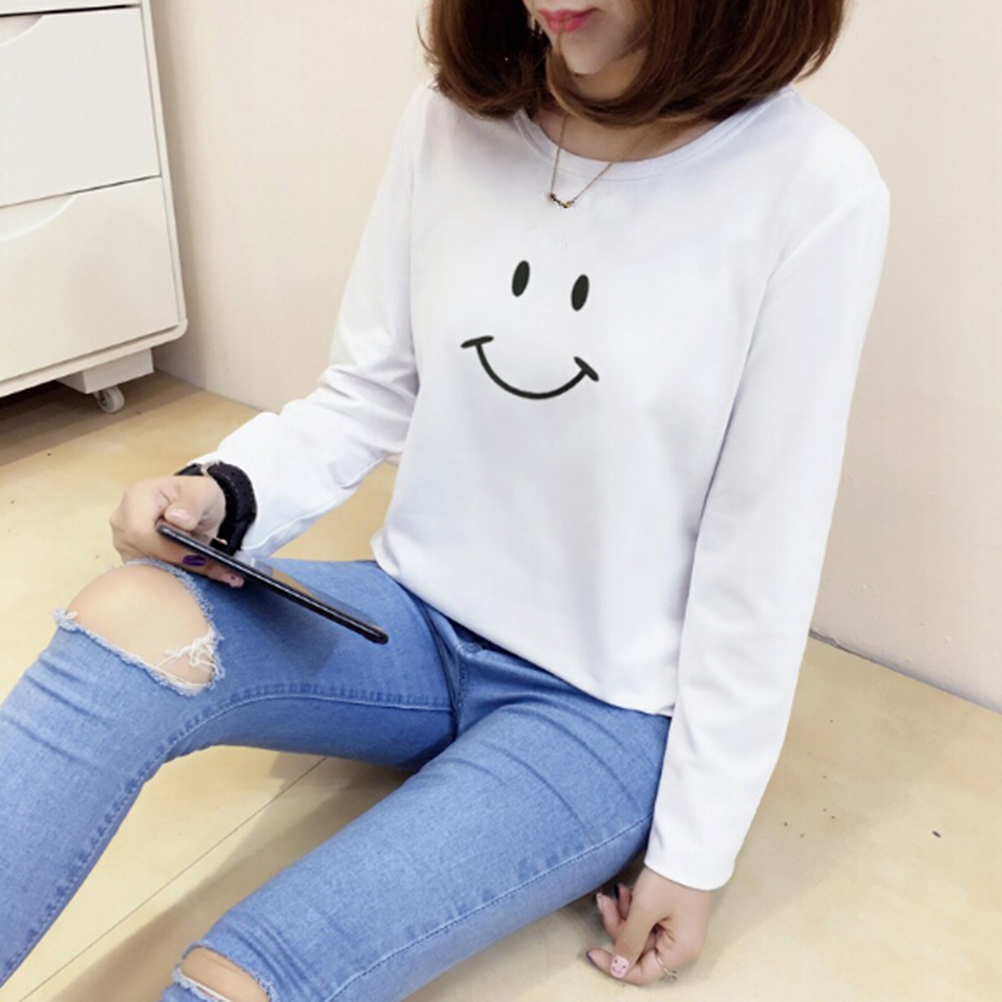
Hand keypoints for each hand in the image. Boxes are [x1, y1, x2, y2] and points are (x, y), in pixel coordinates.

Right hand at [110, 474, 240, 586]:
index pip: (139, 532)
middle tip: (201, 561)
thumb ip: (192, 504)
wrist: (194, 506)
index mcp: (136, 497)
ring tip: (199, 562)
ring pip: (144, 566)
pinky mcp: (130, 557)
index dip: (166, 548)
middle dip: (173, 561)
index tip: (192, 553)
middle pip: (141, 552)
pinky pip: (148, 572)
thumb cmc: (196, 495)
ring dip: (174, 569)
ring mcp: (123, 540)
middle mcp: (122, 520)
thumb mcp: (204, 492)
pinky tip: (190, 567)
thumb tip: (176, 517)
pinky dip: (171, 574)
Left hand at [588, 866, 711, 985]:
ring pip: (638, 931)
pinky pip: (645, 918)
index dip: (615, 965)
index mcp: (680, 950)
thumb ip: (629, 941)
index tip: (593, 952)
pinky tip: (626, 890)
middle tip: (605, 902)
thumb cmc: (672, 878)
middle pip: (638, 949)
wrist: (688, 845)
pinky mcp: (670, 910)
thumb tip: (618, 970)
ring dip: (623, 912)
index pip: (642, 972)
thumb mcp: (645, 909)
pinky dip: (632, 905)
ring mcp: (675, 926)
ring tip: (617, 891)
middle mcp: (680, 943)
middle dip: (618, 926)